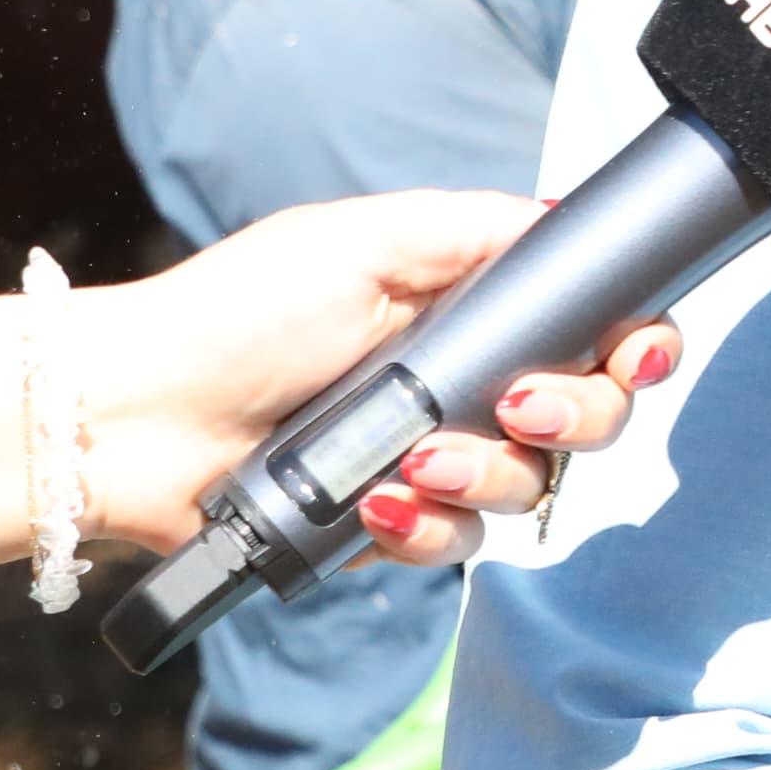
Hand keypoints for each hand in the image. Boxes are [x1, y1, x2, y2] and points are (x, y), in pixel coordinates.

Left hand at [0, 194, 684, 613]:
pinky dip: (427, 529)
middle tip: (519, 408)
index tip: (634, 357)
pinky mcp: (388, 526)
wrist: (135, 415)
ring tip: (411, 463)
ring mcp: (431, 461)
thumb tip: (568, 224)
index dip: (635, 348)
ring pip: (530, 490)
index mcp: (472, 311)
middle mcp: (466, 387)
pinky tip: (378, 508)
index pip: (596, 332)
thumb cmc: (236, 313)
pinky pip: (456, 546)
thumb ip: (475, 229)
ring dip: (487, 477)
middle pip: (589, 417)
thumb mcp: (363, 239)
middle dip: (575, 417)